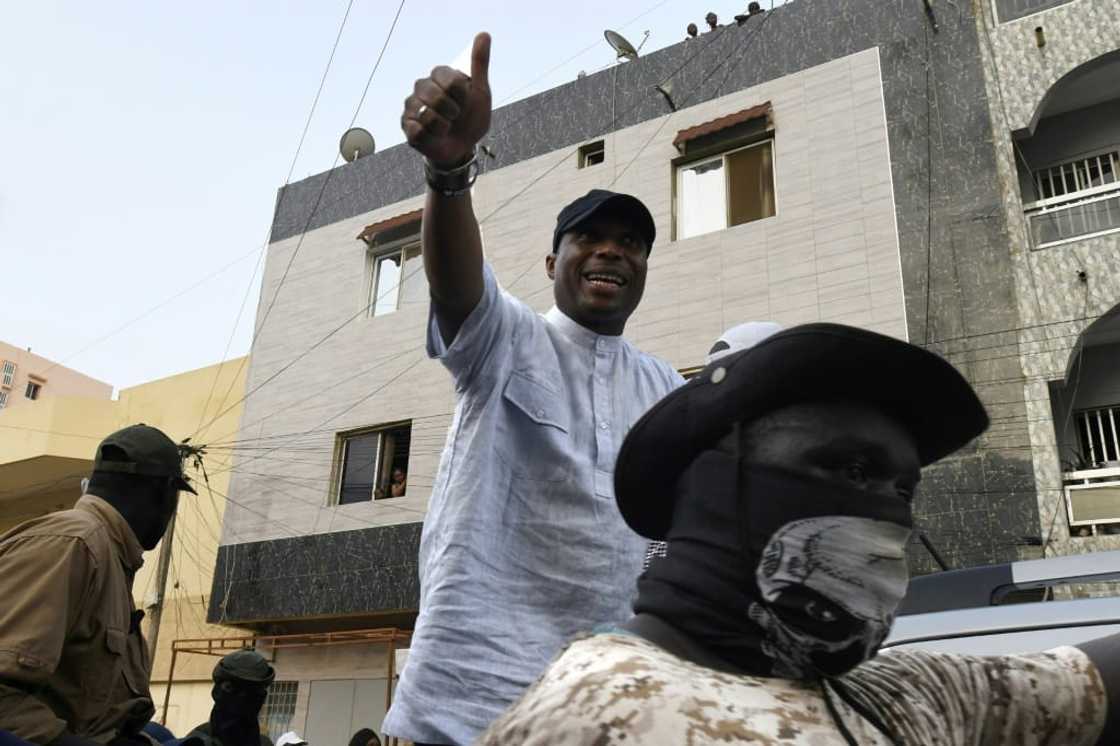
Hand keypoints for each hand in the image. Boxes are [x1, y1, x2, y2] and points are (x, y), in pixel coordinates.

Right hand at [402, 32, 490, 167]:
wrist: (462, 146)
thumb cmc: (470, 118)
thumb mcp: (480, 92)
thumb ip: (479, 64)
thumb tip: (484, 34)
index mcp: (439, 76)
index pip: (450, 80)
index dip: (461, 95)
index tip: (465, 101)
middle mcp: (422, 87)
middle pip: (436, 96)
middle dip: (452, 112)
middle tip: (455, 116)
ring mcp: (412, 106)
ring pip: (427, 115)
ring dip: (444, 126)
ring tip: (445, 127)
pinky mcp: (406, 126)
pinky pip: (418, 131)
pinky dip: (432, 137)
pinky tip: (434, 136)